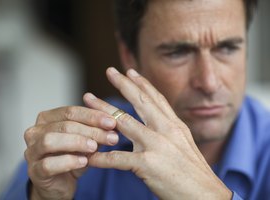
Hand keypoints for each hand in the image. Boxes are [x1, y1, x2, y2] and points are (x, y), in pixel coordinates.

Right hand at [24, 106, 117, 198]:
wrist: (60, 184)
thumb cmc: (71, 157)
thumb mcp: (85, 141)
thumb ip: (94, 130)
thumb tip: (112, 122)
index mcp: (47, 119)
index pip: (70, 111)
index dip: (93, 116)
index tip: (112, 122)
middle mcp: (35, 132)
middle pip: (64, 125)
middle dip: (91, 130)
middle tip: (111, 137)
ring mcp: (32, 151)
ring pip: (51, 141)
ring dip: (76, 142)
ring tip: (94, 147)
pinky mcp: (34, 171)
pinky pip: (48, 164)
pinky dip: (68, 161)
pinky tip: (83, 162)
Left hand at [84, 67, 231, 199]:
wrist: (206, 195)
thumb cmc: (194, 173)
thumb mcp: (184, 144)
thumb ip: (169, 131)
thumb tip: (158, 122)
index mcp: (174, 126)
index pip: (156, 99)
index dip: (143, 83)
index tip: (131, 71)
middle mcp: (165, 130)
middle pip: (139, 101)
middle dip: (123, 84)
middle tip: (110, 70)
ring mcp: (156, 145)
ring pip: (122, 122)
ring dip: (102, 110)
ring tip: (88, 99)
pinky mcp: (147, 164)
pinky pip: (117, 158)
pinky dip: (100, 157)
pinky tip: (89, 156)